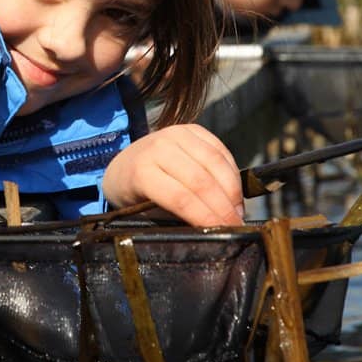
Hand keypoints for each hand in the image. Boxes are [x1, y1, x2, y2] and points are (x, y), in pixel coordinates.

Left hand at [102, 124, 243, 226]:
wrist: (124, 164)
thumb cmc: (136, 195)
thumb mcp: (147, 213)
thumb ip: (175, 219)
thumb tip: (210, 233)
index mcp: (142, 172)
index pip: (181, 198)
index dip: (206, 216)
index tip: (223, 232)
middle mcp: (159, 148)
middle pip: (201, 180)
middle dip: (224, 207)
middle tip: (236, 226)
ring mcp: (176, 134)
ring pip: (215, 162)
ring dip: (232, 190)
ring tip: (238, 211)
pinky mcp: (192, 128)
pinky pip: (220, 149)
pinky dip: (232, 172)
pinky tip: (235, 192)